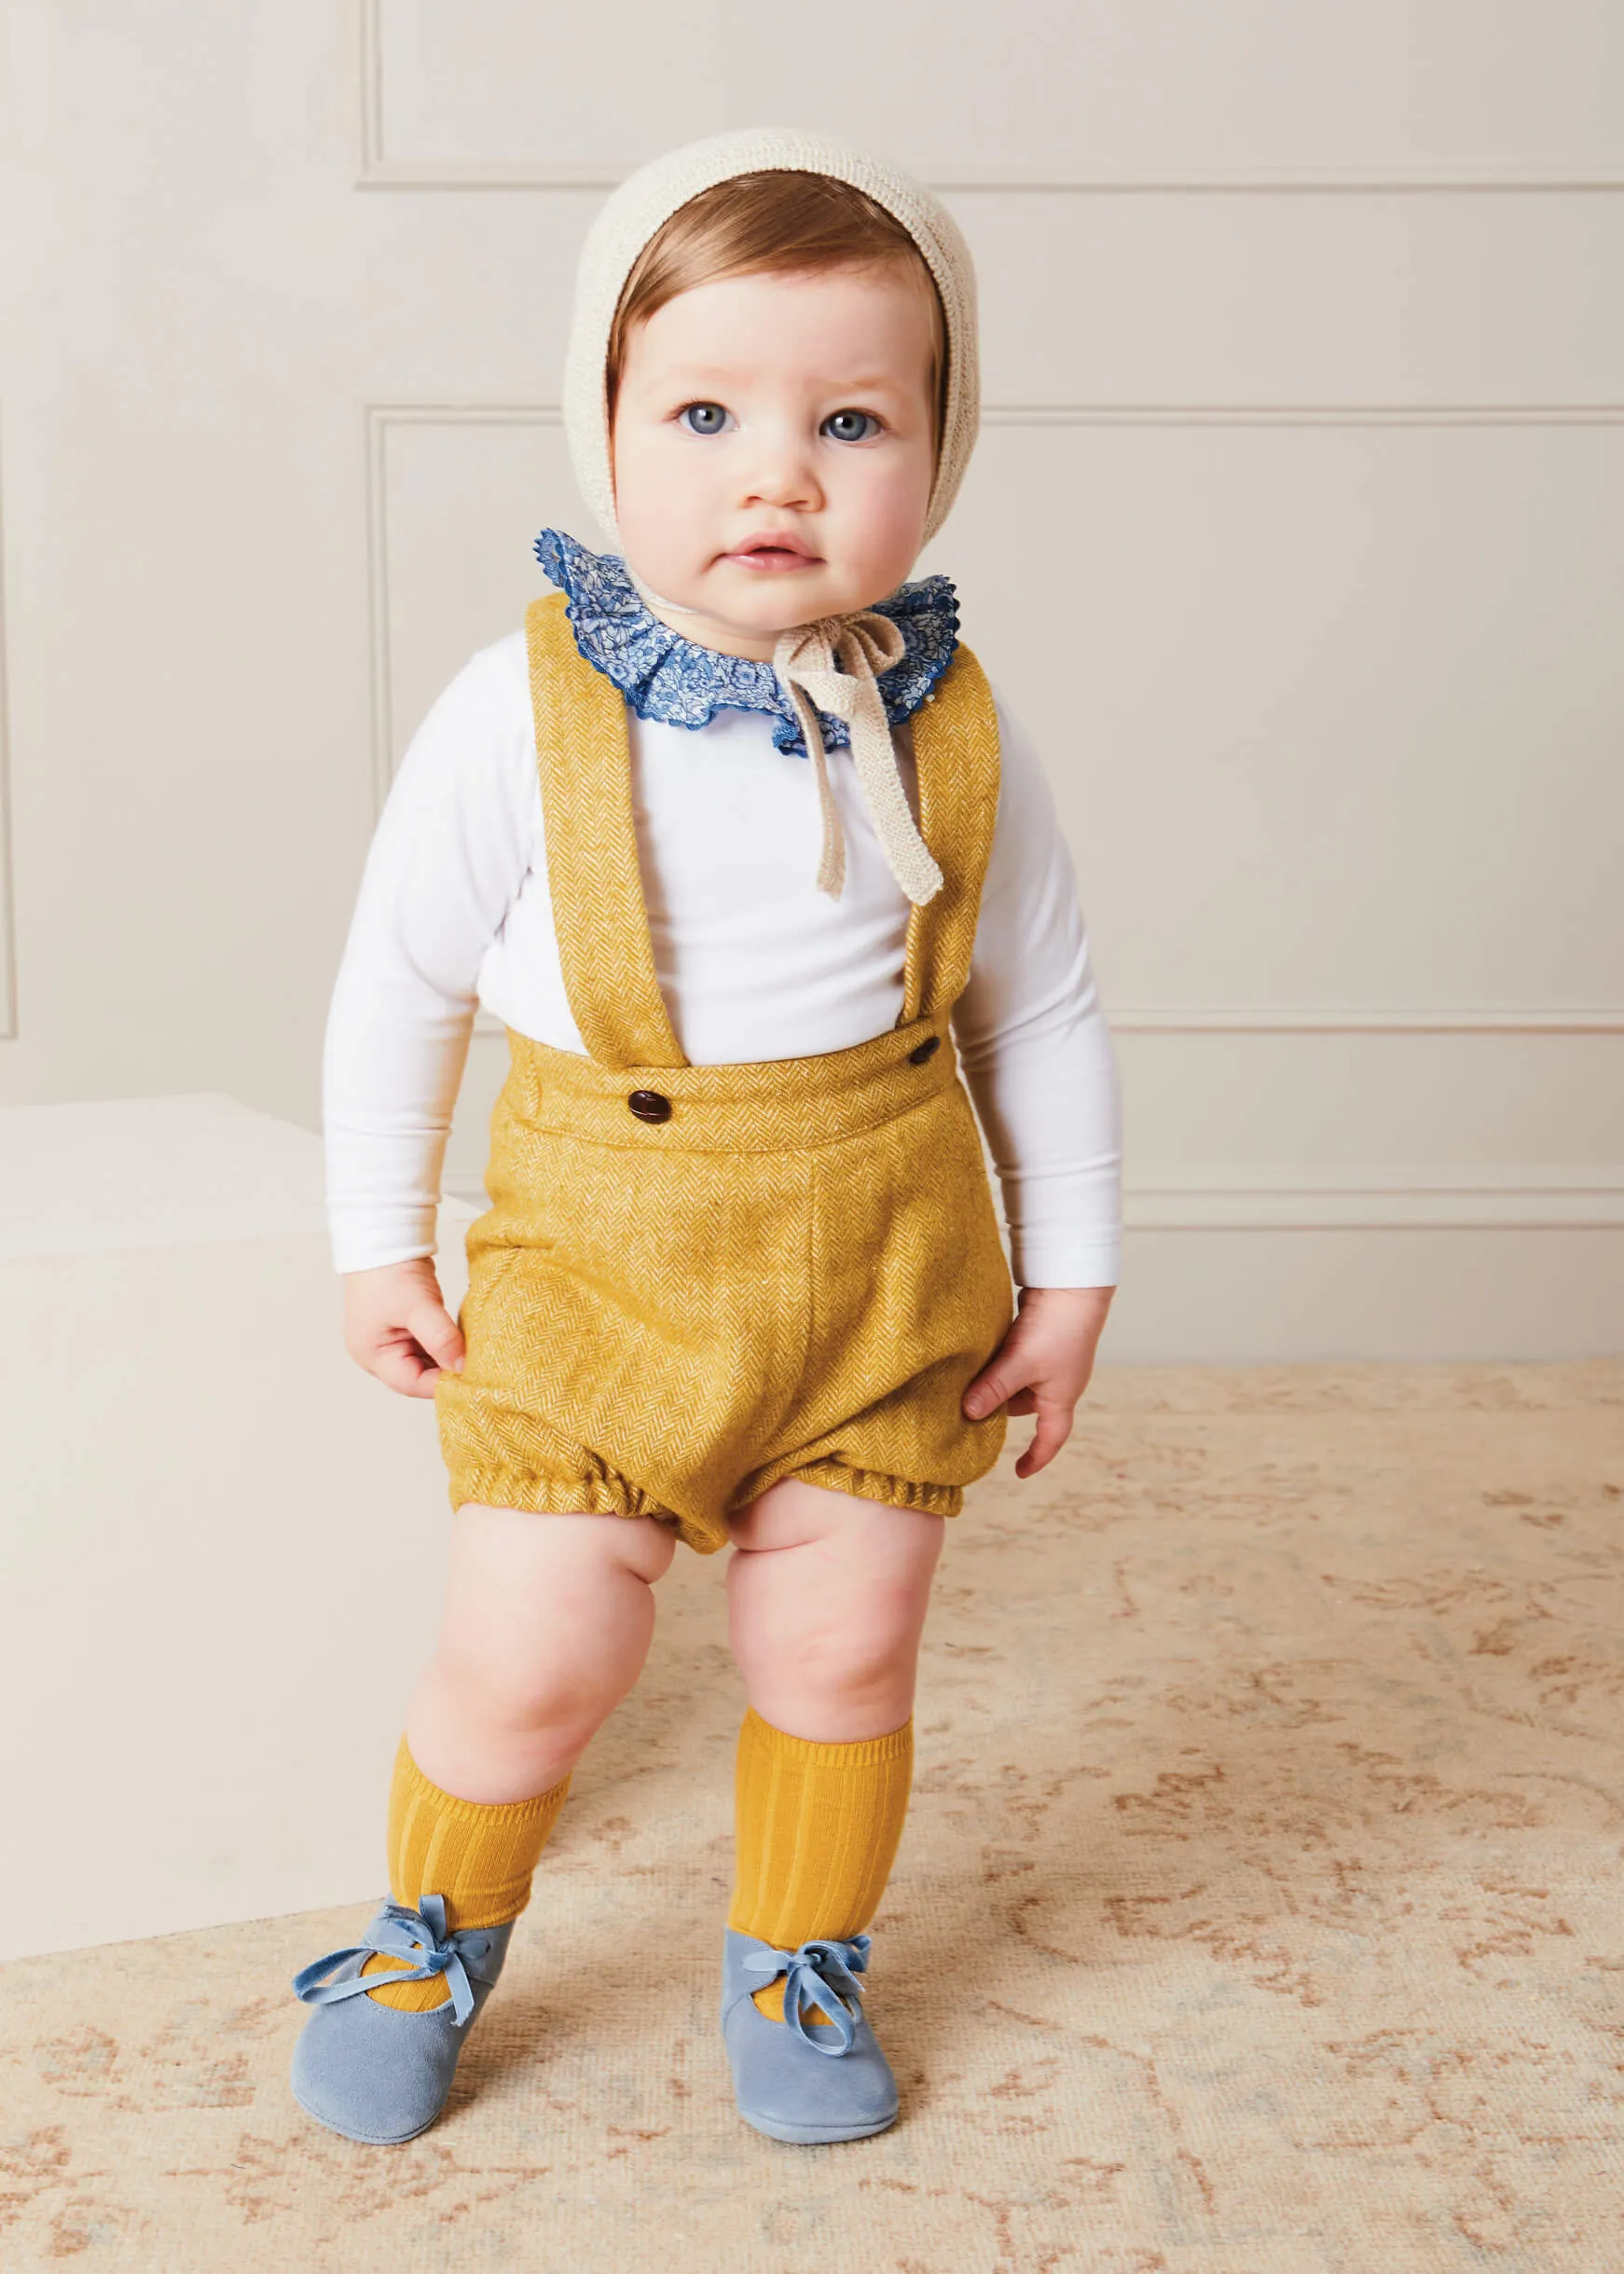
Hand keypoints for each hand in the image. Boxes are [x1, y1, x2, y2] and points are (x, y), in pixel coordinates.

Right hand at [343, 1258, 465, 1399]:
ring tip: (475, 1354)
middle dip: (446, 1372)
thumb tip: (462, 1367)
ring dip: (448, 1357)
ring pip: (426, 1361)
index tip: (471, 1377)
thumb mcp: (417, 1306)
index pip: (411, 1383)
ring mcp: (392, 1340)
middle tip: (478, 1368)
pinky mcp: (405, 1327)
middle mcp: (379, 1353)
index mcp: (372, 1355)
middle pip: (419, 1376)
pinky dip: (446, 1344)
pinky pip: (429, 1345)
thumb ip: (440, 1338)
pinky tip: (464, 1341)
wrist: (384, 1238)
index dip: (441, 1383)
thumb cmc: (389, 1272)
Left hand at [961, 1285, 1113, 1478]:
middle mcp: (1057, 1382)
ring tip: (965, 1387)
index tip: (1019, 1471)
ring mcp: (1049, 1360)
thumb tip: (968, 1413)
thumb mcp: (1022, 1364)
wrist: (1072, 1283)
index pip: (1052, 1437)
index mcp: (1061, 1397)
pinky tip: (976, 1361)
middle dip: (999, 1413)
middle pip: (1025, 1408)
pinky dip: (997, 1365)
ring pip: (1017, 1382)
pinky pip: (1014, 1362)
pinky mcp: (1039, 1338)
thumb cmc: (1057, 1329)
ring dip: (995, 1385)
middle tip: (968, 1415)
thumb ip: (994, 1389)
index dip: (1036, 1457)